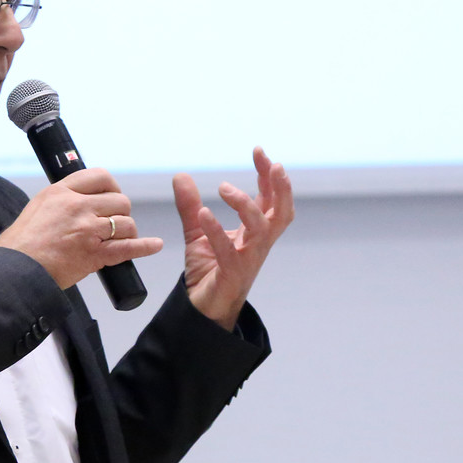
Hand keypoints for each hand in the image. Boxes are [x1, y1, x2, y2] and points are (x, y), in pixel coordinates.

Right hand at [0, 168, 162, 289]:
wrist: (13, 272)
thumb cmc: (20, 245)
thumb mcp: (38, 207)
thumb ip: (63, 200)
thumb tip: (83, 198)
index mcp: (61, 192)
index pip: (100, 176)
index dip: (111, 187)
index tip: (111, 196)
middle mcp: (77, 207)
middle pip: (119, 201)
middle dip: (120, 213)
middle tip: (112, 224)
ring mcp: (88, 230)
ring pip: (126, 223)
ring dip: (127, 232)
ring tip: (119, 239)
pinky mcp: (94, 254)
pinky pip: (128, 248)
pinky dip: (145, 247)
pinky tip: (154, 245)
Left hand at [173, 147, 294, 329]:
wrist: (202, 311)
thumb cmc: (209, 272)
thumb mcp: (197, 233)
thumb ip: (191, 206)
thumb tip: (180, 176)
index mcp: (255, 232)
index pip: (270, 199)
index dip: (269, 175)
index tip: (258, 151)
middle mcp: (258, 244)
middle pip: (283, 212)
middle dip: (282, 187)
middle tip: (273, 164)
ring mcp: (248, 259)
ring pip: (261, 229)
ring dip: (246, 205)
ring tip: (224, 188)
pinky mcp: (232, 274)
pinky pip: (229, 250)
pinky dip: (217, 230)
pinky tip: (204, 214)